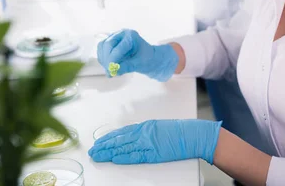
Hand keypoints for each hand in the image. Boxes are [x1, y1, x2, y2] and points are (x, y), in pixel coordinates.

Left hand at [88, 119, 221, 164]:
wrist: (191, 134)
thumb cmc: (177, 130)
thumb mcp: (157, 127)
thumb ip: (144, 132)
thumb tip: (131, 137)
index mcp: (144, 126)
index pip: (121, 133)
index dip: (108, 138)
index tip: (99, 142)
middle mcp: (144, 133)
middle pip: (120, 140)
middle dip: (105, 145)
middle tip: (93, 150)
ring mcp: (148, 143)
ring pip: (124, 148)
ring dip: (110, 152)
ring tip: (99, 155)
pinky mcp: (154, 153)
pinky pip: (136, 156)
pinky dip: (125, 157)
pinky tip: (115, 159)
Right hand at [97, 29, 177, 81]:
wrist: (148, 58)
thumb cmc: (146, 59)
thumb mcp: (140, 64)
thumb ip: (127, 66)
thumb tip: (114, 71)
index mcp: (131, 35)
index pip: (117, 47)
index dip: (113, 60)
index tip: (111, 71)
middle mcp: (121, 33)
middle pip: (107, 45)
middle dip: (107, 60)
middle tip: (110, 72)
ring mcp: (114, 37)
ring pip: (102, 46)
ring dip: (104, 60)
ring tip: (111, 71)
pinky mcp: (109, 42)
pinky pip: (101, 50)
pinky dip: (103, 60)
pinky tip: (110, 67)